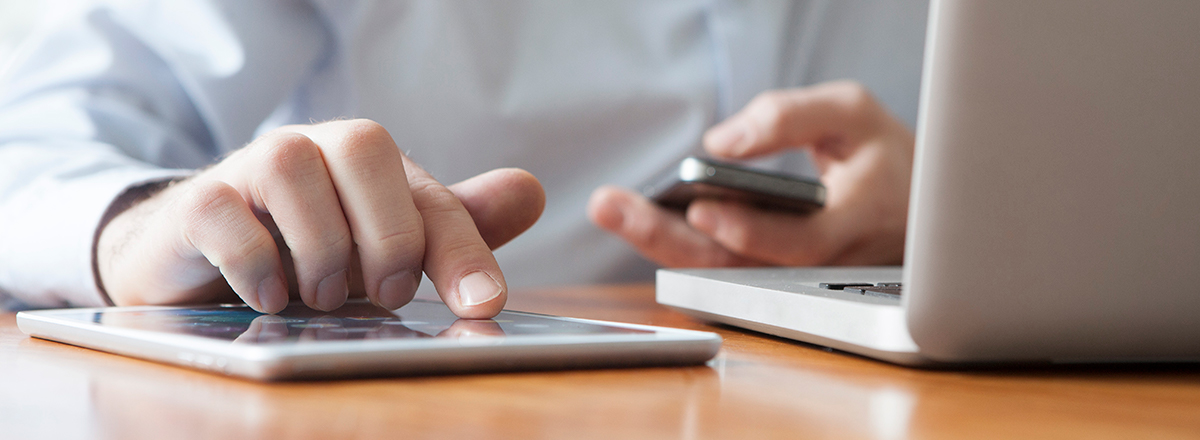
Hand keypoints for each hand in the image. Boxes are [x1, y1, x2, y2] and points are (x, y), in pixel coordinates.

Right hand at [97, 119, 543, 317]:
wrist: (203, 254)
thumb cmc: (310, 249)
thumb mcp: (386, 246)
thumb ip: (453, 225)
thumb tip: (531, 192)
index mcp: (369, 162)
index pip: (430, 195)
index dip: (463, 250)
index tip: (485, 303)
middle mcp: (312, 150)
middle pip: (363, 147)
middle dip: (389, 232)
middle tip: (388, 293)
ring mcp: (249, 170)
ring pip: (290, 169)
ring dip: (320, 248)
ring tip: (323, 297)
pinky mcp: (198, 205)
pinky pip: (224, 215)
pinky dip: (255, 262)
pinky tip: (270, 296)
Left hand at [589, 81, 912, 266]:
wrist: (915, 204)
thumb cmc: (884, 154)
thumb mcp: (853, 113)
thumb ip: (791, 117)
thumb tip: (722, 141)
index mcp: (855, 222)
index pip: (798, 243)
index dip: (749, 230)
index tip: (701, 207)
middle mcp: (818, 262)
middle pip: (737, 265)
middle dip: (666, 237)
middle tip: (612, 206)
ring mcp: (790, 275)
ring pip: (720, 270)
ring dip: (659, 241)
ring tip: (612, 207)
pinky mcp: (770, 273)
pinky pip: (721, 265)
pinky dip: (678, 243)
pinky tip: (640, 218)